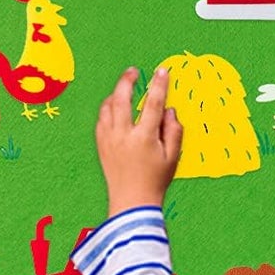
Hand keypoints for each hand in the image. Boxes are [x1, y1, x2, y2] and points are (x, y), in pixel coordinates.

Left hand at [95, 66, 182, 216]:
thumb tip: (169, 110)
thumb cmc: (155, 181)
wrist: (131, 203)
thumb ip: (174, 131)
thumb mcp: (173, 157)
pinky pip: (101, 120)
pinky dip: (107, 109)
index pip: (153, 104)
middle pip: (121, 99)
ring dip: (115, 94)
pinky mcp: (101, 145)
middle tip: (133, 71)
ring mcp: (109, 140)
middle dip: (127, 81)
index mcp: (144, 138)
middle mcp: (123, 136)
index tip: (162, 71)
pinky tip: (113, 107)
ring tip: (124, 89)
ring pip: (107, 108)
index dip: (159, 85)